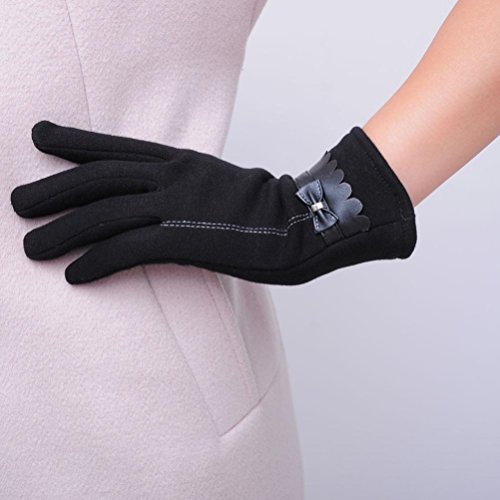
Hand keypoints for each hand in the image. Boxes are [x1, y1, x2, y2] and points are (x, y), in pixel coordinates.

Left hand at [11, 121, 416, 284]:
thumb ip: (189, 186)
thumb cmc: (267, 208)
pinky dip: (96, 261)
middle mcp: (173, 175)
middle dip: (54, 189)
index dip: (75, 142)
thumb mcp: (221, 185)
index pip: (117, 146)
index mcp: (181, 160)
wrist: (304, 221)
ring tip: (31, 248)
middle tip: (19, 202)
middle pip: (99, 178)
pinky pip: (130, 248)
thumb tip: (166, 200)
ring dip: (62, 231)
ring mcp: (179, 204)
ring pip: (105, 213)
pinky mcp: (187, 238)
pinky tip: (74, 275)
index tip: (42, 138)